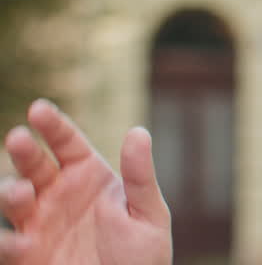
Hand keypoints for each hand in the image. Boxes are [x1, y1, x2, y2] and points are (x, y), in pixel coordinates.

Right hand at [0, 100, 171, 264]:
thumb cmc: (142, 256)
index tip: (38, 110)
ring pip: (11, 198)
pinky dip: (6, 241)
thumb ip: (140, 177)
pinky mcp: (25, 255)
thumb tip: (138, 131)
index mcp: (89, 177)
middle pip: (33, 164)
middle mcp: (59, 194)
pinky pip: (6, 244)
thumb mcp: (148, 215)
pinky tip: (22, 242)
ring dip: (10, 191)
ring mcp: (38, 223)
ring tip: (22, 194)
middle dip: (23, 150)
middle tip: (18, 138)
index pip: (66, 143)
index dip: (51, 125)